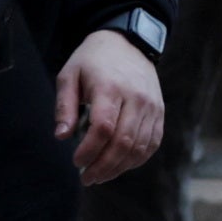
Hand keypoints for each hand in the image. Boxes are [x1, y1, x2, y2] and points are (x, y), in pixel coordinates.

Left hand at [58, 30, 165, 183]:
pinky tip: (120, 166)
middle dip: (103, 166)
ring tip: (101, 175)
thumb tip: (62, 137)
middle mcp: (136, 98)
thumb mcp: (69, 75)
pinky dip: (136, 160)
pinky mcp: (159, 112)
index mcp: (110, 87)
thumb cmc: (92, 61)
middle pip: (123, 142)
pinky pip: (152, 144)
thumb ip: (64, 106)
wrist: (127, 43)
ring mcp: (151, 106)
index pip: (103, 127)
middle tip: (87, 178)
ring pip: (139, 147)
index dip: (89, 150)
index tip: (76, 161)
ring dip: (119, 168)